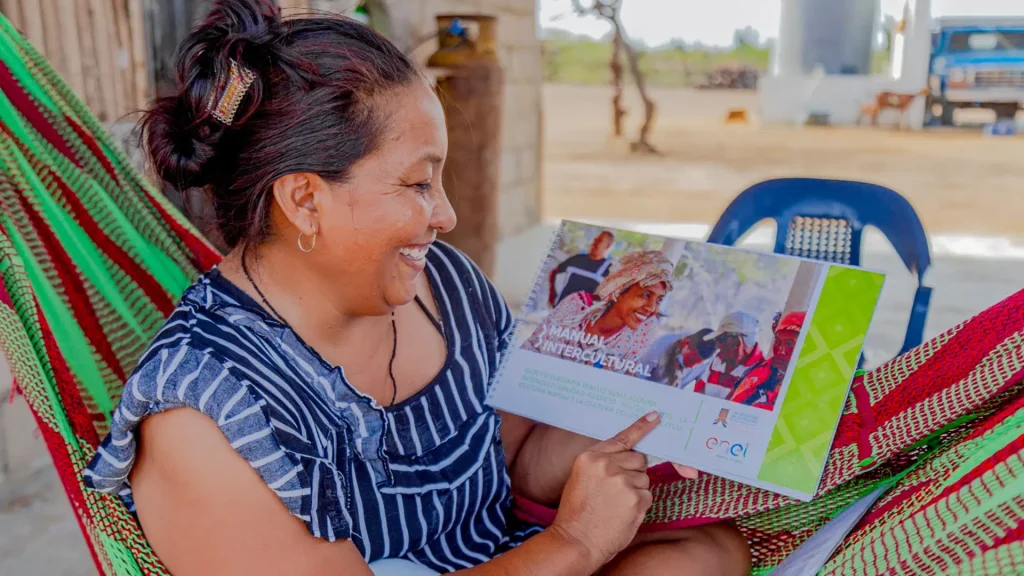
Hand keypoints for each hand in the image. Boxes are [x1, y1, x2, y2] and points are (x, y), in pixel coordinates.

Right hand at [550, 411, 659, 569]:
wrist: (576, 541)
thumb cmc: (578, 513)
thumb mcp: (581, 478)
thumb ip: (602, 464)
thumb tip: (629, 458)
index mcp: (590, 457)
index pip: (621, 438)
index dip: (641, 428)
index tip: (655, 417)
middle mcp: (606, 464)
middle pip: (638, 459)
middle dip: (634, 473)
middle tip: (617, 491)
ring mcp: (622, 480)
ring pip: (644, 479)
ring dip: (636, 492)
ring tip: (615, 506)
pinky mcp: (635, 497)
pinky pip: (647, 497)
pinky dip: (639, 507)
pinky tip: (622, 514)